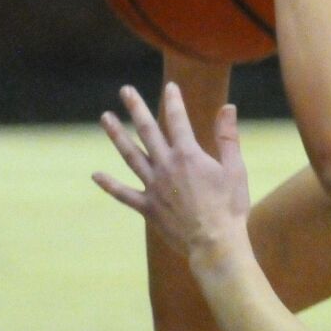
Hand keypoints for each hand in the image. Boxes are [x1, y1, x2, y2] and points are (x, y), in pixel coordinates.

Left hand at [93, 82, 251, 264]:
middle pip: (147, 131)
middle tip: (125, 90)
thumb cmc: (230, 207)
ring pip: (130, 155)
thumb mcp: (235, 169)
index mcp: (188, 155)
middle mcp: (166, 166)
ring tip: (104, 117)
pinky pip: (124, 194)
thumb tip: (228, 107)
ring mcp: (154, 186)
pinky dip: (109, 185)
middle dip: (136, 108)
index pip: (178, 120)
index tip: (169, 87)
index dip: (173, 101)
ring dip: (116, 135)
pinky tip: (95, 175)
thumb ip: (228, 137)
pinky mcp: (148, 207)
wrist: (215, 243)